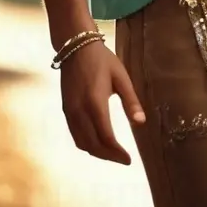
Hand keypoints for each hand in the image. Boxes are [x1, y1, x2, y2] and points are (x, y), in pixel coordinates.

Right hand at [60, 39, 145, 163]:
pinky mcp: (65, 110)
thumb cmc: (102, 59)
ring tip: (112, 154)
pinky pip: (75, 134)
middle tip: (123, 160)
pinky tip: (97, 143)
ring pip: (81, 142)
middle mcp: (79, 111)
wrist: (76, 46)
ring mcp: (70, 111)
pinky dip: (86, 144)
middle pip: (92, 145)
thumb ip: (131, 100)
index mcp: (95, 103)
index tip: (129, 160)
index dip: (117, 152)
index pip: (106, 137)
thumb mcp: (121, 77)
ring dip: (97, 152)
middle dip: (108, 156)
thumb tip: (141, 122)